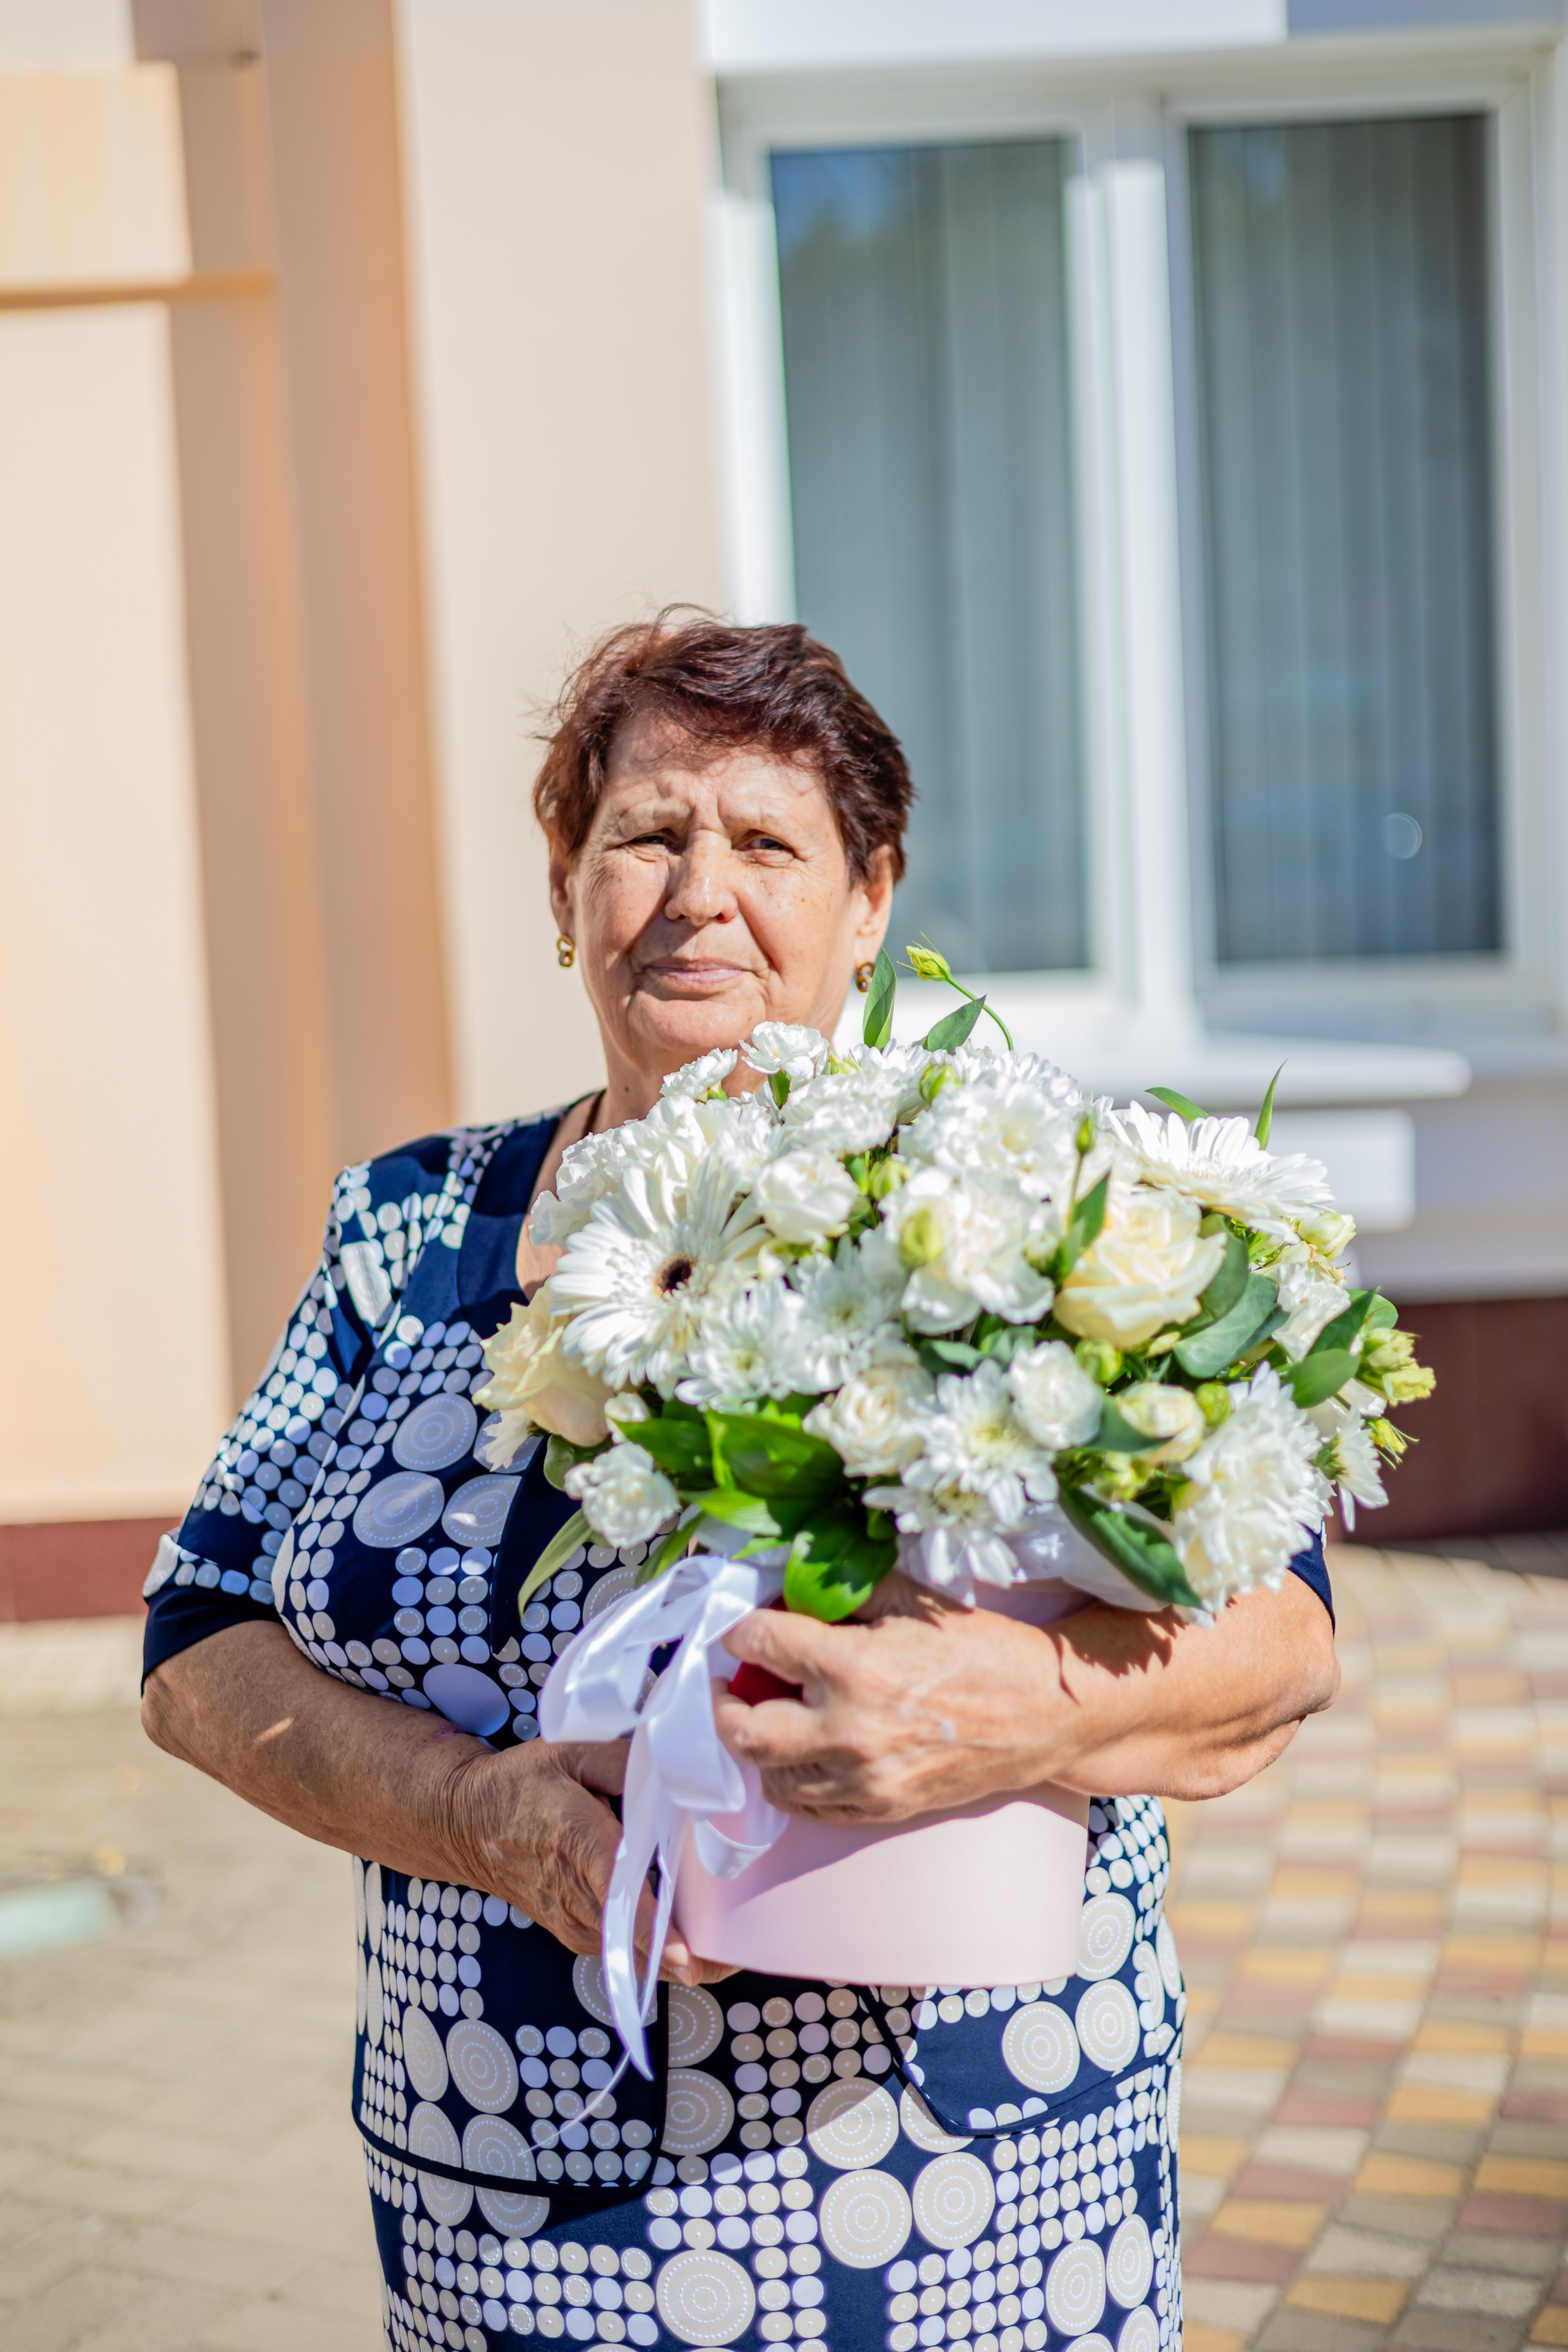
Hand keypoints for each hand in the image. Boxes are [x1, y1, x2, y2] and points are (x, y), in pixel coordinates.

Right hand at [449, 1736, 733, 1986]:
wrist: (465, 1824)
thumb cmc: (522, 1783)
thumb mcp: (568, 1751)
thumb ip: (622, 1762)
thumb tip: (671, 1777)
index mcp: (575, 1839)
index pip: (616, 1889)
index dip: (651, 1927)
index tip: (686, 1957)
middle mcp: (572, 1890)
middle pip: (632, 1934)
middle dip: (684, 1951)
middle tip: (738, 1959)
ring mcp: (570, 1918)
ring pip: (628, 1951)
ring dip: (673, 1958)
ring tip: (725, 1958)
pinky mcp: (571, 1931)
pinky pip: (617, 1950)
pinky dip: (651, 1953)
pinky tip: (686, 1946)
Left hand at [713, 1573, 1090, 1824]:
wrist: (1043, 1713)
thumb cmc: (982, 1647)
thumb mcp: (911, 1599)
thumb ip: (843, 1591)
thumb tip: (789, 1586)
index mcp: (853, 1665)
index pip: (758, 1643)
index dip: (741, 1629)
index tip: (743, 1627)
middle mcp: (848, 1730)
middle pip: (743, 1729)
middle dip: (721, 1703)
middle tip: (728, 1683)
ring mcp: (864, 1778)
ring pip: (770, 1776)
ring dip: (758, 1744)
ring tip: (769, 1715)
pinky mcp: (880, 1808)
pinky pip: (810, 1807)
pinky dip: (794, 1780)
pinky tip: (805, 1752)